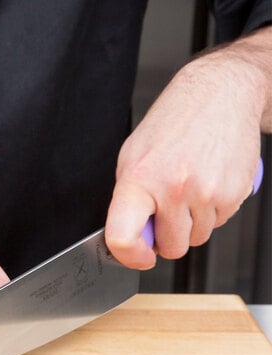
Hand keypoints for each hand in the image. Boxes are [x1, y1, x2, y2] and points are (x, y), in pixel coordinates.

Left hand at [105, 30, 268, 268]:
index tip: (138, 256)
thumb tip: (128, 239)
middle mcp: (173, 188)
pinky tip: (206, 183)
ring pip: (196, 238)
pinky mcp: (235, 193)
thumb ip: (127, 202)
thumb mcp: (132, 157)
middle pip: (171, 247)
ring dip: (191, 224)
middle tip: (166, 211)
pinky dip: (211, 212)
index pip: (124, 237)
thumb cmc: (172, 124)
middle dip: (168, 237)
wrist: (220, 94)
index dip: (130, 256)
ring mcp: (207, 192)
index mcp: (139, 179)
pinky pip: (219, 223)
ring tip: (188, 189)